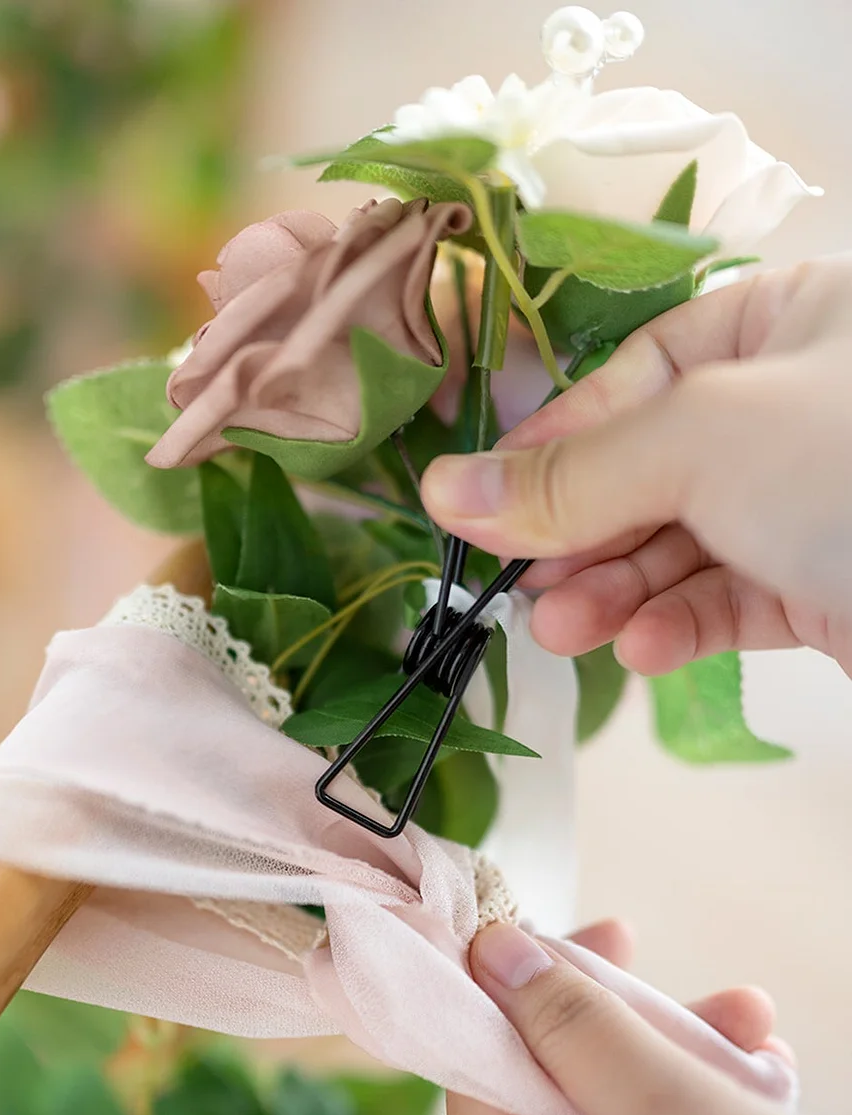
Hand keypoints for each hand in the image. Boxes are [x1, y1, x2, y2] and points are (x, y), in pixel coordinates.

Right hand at [421, 257, 851, 677]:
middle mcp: (797, 407)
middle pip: (649, 469)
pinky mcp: (828, 588)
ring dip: (616, 593)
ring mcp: (813, 502)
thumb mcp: (701, 441)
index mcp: (781, 323)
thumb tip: (441, 488)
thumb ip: (572, 473)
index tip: (481, 506)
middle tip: (521, 590)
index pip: (634, 376)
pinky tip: (645, 652)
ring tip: (568, 633)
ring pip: (683, 545)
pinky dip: (679, 628)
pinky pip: (730, 601)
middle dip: (581, 535)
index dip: (555, 443)